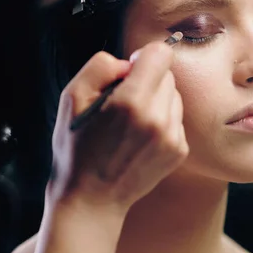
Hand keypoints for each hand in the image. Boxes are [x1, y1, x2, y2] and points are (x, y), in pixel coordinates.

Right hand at [48, 42, 188, 212]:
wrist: (91, 198)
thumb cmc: (76, 147)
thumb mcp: (72, 97)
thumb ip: (101, 66)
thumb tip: (130, 62)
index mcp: (131, 101)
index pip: (161, 54)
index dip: (142, 57)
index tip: (129, 72)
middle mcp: (158, 118)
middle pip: (168, 75)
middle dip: (146, 81)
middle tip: (121, 105)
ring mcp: (172, 137)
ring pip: (174, 97)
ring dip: (155, 102)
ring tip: (130, 124)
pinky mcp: (180, 151)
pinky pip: (176, 119)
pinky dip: (161, 122)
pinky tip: (139, 139)